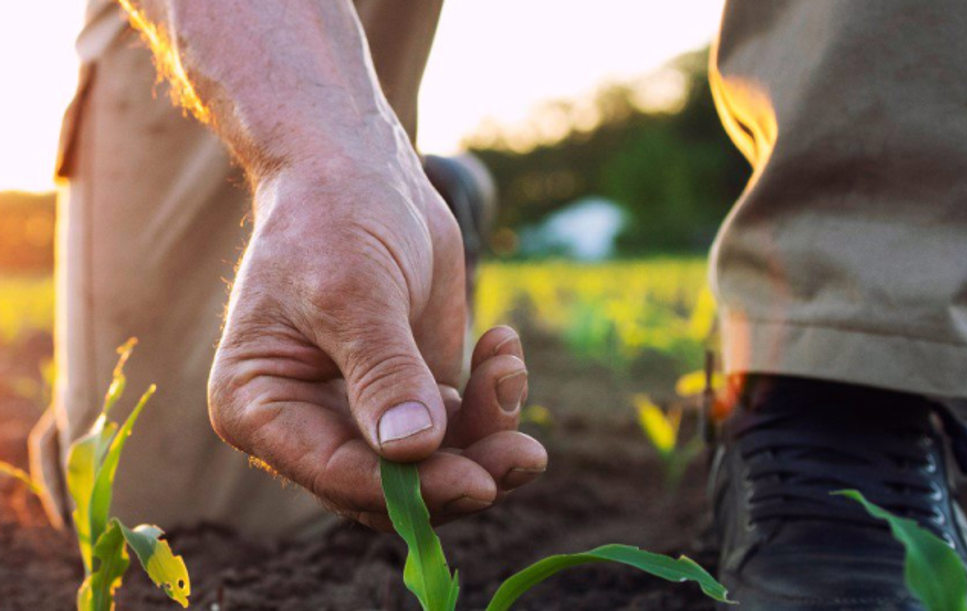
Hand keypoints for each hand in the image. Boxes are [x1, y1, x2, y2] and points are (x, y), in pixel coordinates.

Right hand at [207, 159, 545, 528]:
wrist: (358, 169)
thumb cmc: (332, 218)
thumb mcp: (352, 292)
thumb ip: (382, 371)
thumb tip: (413, 449)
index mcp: (261, 407)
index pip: (335, 475)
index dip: (407, 490)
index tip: (476, 482)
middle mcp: (309, 423)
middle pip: (391, 488)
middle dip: (462, 473)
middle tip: (525, 453)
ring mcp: (365, 411)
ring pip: (435, 464)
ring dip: (488, 433)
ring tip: (509, 368)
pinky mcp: (413, 391)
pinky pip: (462, 424)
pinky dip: (492, 397)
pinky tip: (503, 346)